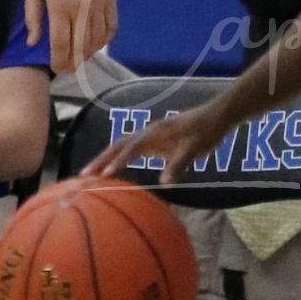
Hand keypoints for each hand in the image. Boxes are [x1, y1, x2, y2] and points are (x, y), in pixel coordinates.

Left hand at [24, 0, 117, 74]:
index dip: (59, 61)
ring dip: (90, 53)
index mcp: (59, 6)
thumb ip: (33, 15)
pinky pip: (111, 25)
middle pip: (82, 47)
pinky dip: (105, 39)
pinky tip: (97, 42)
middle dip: (74, 63)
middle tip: (68, 70)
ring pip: (98, 39)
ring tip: (81, 57)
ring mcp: (99, 3)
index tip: (56, 69)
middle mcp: (82, 8)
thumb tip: (33, 42)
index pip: (61, 44)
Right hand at [82, 93, 237, 186]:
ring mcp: (150, 134)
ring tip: (91, 174)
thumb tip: (164, 184)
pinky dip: (119, 156)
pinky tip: (115, 168)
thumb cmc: (206, 133)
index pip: (129, 149)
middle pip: (118, 144)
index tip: (102, 176)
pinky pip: (131, 147)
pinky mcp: (155, 138)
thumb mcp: (194, 149)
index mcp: (155, 133)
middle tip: (83, 176)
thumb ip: (178, 164)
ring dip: (106, 158)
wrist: (217, 116)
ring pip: (122, 144)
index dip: (116, 162)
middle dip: (100, 160)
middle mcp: (148, 132)